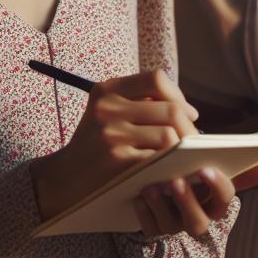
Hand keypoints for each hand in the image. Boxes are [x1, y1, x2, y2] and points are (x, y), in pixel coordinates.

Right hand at [32, 69, 197, 218]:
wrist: (63, 179)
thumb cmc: (94, 145)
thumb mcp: (106, 113)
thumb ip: (139, 103)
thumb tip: (187, 109)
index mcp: (106, 90)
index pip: (156, 78)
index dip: (178, 95)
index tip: (187, 112)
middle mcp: (108, 108)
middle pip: (169, 109)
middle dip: (189, 126)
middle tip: (194, 140)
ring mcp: (112, 135)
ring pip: (169, 136)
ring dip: (184, 148)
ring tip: (185, 156)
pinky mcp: (118, 161)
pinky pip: (160, 159)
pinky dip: (172, 164)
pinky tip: (172, 169)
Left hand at [133, 159, 257, 237]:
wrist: (168, 202)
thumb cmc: (196, 180)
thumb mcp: (216, 175)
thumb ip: (244, 171)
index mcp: (215, 204)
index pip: (224, 199)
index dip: (218, 186)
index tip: (207, 168)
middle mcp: (197, 220)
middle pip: (197, 221)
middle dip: (188, 201)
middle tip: (176, 179)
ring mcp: (173, 227)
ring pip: (169, 225)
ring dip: (161, 205)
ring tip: (151, 185)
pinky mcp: (151, 230)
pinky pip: (146, 226)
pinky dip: (142, 211)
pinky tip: (137, 193)